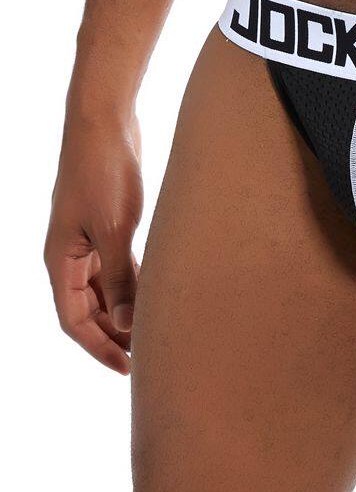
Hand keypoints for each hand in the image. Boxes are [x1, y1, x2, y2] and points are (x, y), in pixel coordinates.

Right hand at [44, 113, 143, 373]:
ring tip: (156, 331)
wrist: (106, 123)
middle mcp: (70, 255)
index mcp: (61, 260)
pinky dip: (136, 282)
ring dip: (127, 310)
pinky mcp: (110, 224)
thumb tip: (127, 323)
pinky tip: (158, 293)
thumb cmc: (103, 172)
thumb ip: (120, 276)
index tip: (127, 368)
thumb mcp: (114, 229)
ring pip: (106, 289)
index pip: (74, 320)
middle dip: (114, 334)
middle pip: (90, 309)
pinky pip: (120, 266)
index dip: (98, 347)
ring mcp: (89, 239)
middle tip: (149, 356)